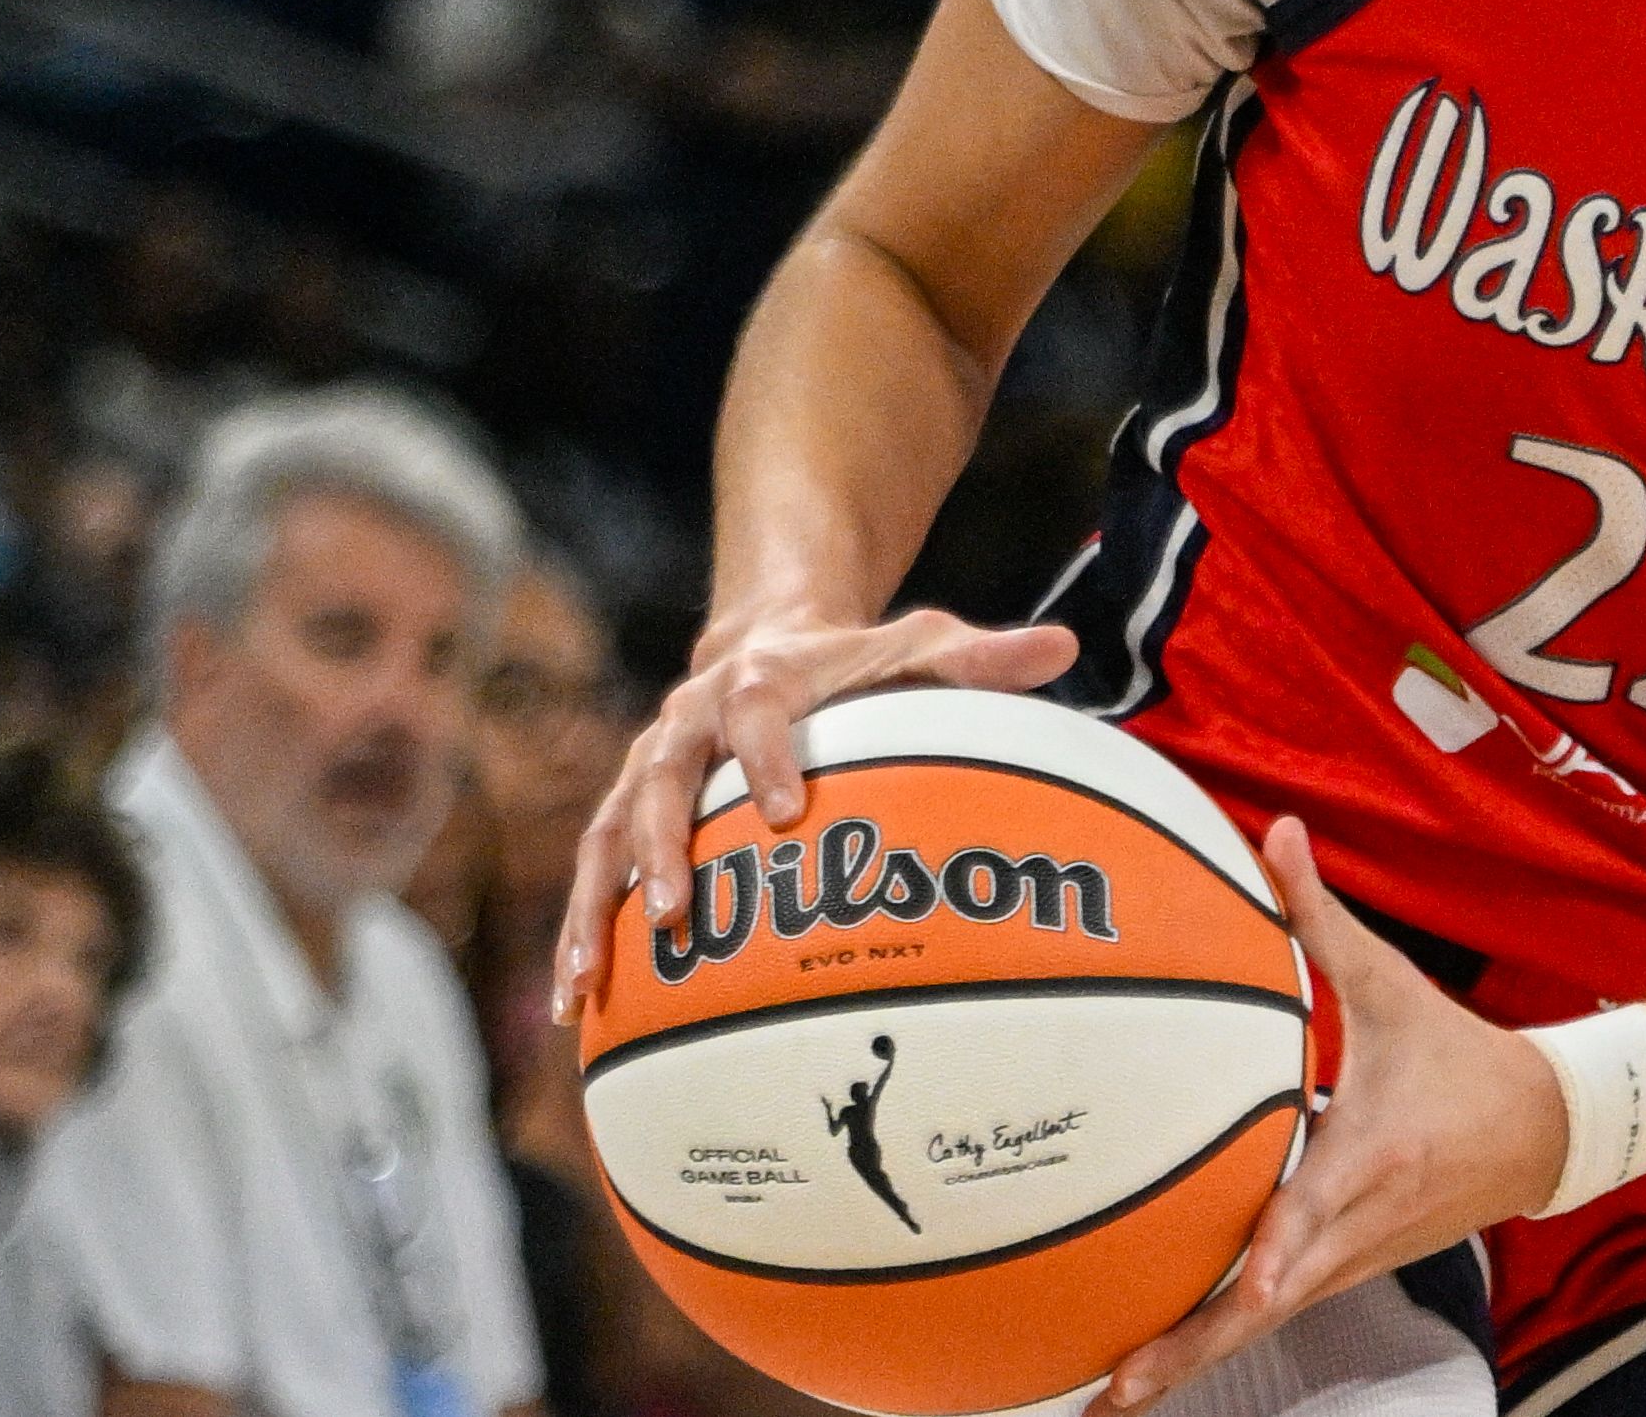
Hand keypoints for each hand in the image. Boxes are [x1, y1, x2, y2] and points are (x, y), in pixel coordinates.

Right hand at [548, 603, 1073, 1021]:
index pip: (758, 709)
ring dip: (596, 905)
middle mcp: (690, 720)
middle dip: (663, 846)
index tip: (788, 810)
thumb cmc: (859, 663)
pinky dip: (581, 931)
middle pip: (662, 779)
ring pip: (608, 833)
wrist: (768, 639)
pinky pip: (595, 870)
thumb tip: (1066, 650)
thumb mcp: (921, 647)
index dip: (767, 755)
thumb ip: (982, 659)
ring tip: (591, 980)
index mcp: (763, 678)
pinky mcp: (629, 807)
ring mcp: (651, 768)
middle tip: (675, 912)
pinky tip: (578, 1006)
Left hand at [1094, 819, 1567, 1412]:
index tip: (1239, 1286)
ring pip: (1263, 1325)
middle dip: (1189, 1350)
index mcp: (1368, 1159)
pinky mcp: (1345, 1273)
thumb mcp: (1393, 985)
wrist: (1546, 1130)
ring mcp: (1350, 1262)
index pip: (1313, 1218)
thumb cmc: (1461, 1058)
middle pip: (1266, 1307)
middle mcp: (1355, 1228)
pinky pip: (1272, 1314)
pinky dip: (1215, 1339)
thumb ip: (1321, 916)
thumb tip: (1274, 830)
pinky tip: (1155, 1360)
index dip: (1274, 1257)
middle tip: (1114, 1390)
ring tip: (1112, 1397)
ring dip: (1190, 1359)